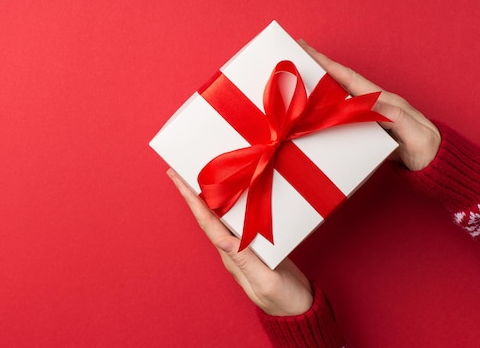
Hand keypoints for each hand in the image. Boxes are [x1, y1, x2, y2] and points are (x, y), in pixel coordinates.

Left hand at [167, 168, 313, 315]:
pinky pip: (240, 218)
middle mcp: (233, 249)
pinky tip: (233, 191)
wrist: (301, 310)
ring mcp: (245, 246)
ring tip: (199, 174)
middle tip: (180, 169)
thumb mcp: (265, 281)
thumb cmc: (284, 300)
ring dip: (210, 194)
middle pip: (208, 215)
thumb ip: (244, 260)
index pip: (206, 223)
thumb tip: (221, 239)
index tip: (177, 179)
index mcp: (231, 256)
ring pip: (223, 215)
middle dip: (193, 193)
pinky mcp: (258, 244)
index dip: (191, 200)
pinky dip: (233, 202)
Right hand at [299, 40, 440, 170]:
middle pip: (340, 82)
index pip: (350, 78)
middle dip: (317, 68)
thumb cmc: (427, 149)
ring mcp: (369, 116)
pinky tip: (312, 111)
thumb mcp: (413, 133)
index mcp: (383, 100)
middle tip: (293, 57)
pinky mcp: (366, 129)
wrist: (436, 166)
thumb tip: (369, 103)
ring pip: (338, 97)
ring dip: (318, 87)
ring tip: (296, 80)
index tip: (307, 50)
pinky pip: (340, 115)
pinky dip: (324, 109)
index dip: (328, 64)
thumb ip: (393, 116)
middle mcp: (373, 104)